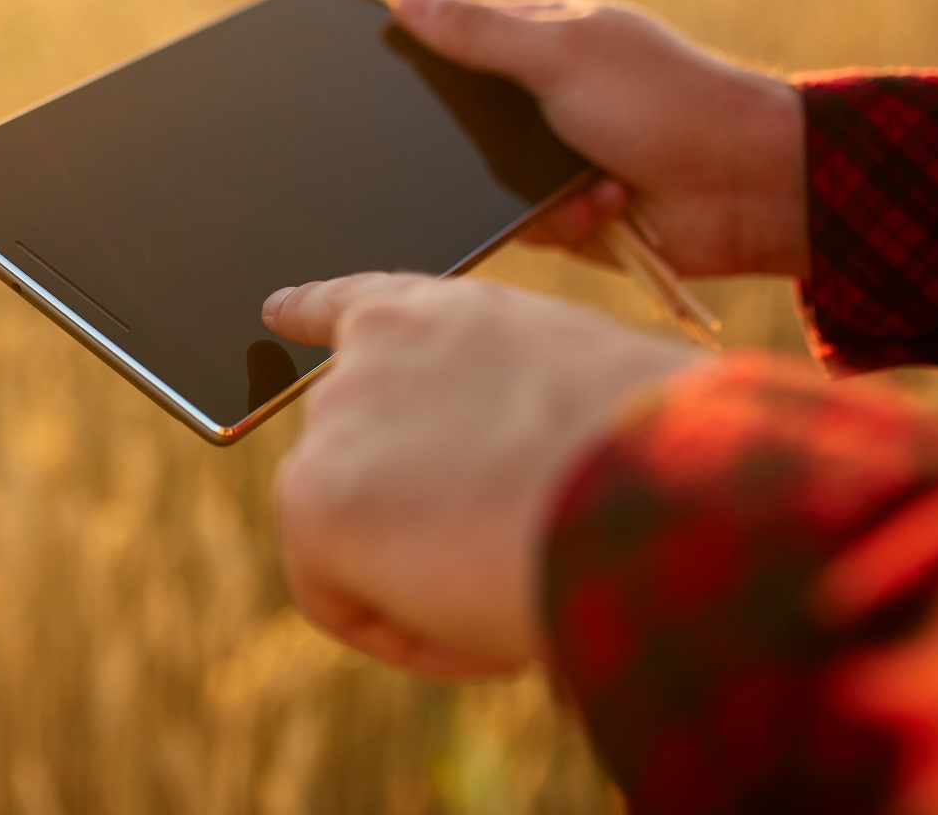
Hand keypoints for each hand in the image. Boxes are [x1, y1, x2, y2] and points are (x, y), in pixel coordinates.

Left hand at [265, 273, 703, 674]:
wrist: (652, 484)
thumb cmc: (663, 453)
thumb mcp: (584, 399)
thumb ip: (511, 412)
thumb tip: (503, 475)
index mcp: (445, 312)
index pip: (355, 304)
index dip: (309, 313)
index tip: (274, 310)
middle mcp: (371, 350)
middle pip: (357, 453)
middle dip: (415, 513)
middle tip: (506, 554)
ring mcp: (333, 418)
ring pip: (355, 535)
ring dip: (424, 577)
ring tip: (523, 582)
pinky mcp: (311, 496)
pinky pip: (336, 596)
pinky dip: (406, 633)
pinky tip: (483, 624)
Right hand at [395, 0, 808, 278]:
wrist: (748, 190)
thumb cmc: (662, 104)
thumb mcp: (561, 56)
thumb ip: (480, 32)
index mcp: (548, 40)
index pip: (461, 35)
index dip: (427, 50)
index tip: (389, 70)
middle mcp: (548, 95)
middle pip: (466, 116)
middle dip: (471, 138)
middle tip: (492, 142)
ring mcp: (560, 156)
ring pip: (486, 178)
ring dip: (530, 190)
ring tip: (583, 184)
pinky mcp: (572, 212)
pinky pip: (525, 224)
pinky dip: (563, 220)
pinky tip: (605, 208)